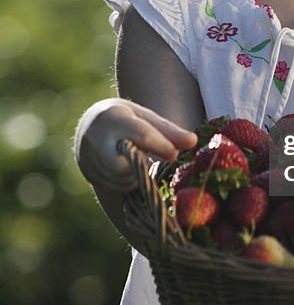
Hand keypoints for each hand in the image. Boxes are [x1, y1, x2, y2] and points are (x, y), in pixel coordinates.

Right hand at [76, 99, 197, 191]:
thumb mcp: (146, 118)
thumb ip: (169, 131)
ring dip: (137, 175)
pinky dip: (128, 181)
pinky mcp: (90, 175)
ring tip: (140, 160)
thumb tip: (193, 142)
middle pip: (123, 164)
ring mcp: (89, 159)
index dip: (160, 145)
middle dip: (142, 165)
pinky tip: (130, 170)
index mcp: (114, 118)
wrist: (91, 126)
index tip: (174, 155)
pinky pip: (116, 186)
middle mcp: (97, 139)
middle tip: (151, 162)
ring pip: (121, 179)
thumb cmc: (127, 119)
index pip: (140, 133)